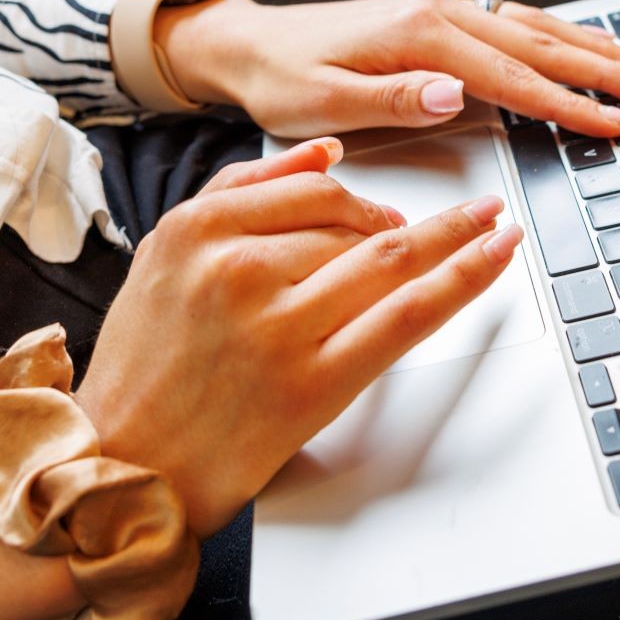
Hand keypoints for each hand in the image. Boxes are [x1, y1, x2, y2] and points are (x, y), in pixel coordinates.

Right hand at [75, 138, 522, 536]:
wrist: (123, 466)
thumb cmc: (145, 368)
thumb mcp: (164, 257)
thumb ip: (240, 194)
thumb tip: (324, 153)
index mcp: (196, 231)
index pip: (310, 187)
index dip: (360, 195)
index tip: (387, 206)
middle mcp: (236, 270)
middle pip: (350, 221)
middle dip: (404, 223)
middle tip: (441, 229)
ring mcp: (279, 327)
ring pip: (387, 258)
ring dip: (452, 238)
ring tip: (486, 229)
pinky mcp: (314, 383)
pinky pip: (405, 316)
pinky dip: (463, 278)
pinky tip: (496, 253)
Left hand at [155, 0, 619, 138]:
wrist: (250, 44)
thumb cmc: (281, 78)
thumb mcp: (322, 101)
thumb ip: (391, 99)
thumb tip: (452, 92)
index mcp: (421, 35)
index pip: (515, 77)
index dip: (572, 106)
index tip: (618, 126)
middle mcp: (442, 12)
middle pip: (545, 45)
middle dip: (613, 72)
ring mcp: (446, 11)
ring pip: (541, 30)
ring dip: (600, 52)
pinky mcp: (442, 18)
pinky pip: (520, 25)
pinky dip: (565, 39)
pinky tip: (592, 49)